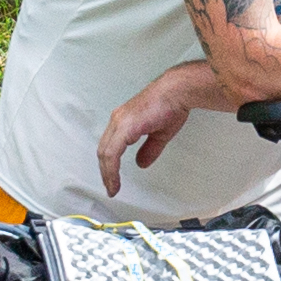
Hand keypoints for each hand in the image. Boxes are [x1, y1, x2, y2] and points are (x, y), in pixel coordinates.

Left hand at [97, 66, 207, 183]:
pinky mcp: (124, 126)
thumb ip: (149, 149)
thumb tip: (141, 164)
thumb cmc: (171, 105)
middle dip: (105, 172)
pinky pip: (112, 152)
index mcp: (124, 121)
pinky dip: (111, 168)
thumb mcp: (159, 134)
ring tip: (112, 188)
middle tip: (110, 188)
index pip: (110, 146)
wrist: (177, 91)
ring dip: (107, 173)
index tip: (113, 180)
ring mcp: (119, 122)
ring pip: (105, 153)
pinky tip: (115, 179)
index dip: (109, 165)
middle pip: (103, 151)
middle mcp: (118, 120)